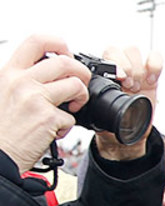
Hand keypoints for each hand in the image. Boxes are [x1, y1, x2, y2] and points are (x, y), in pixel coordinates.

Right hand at [0, 35, 91, 172]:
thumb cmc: (2, 128)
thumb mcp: (4, 93)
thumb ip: (24, 79)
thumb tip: (51, 72)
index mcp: (10, 72)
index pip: (37, 40)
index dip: (60, 44)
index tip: (67, 55)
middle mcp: (21, 80)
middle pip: (66, 62)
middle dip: (82, 74)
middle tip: (79, 86)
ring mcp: (34, 97)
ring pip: (76, 85)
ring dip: (81, 98)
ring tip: (72, 109)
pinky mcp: (47, 117)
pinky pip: (72, 116)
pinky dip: (68, 126)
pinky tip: (54, 131)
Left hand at [92, 45, 162, 160]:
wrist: (130, 128)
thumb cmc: (112, 121)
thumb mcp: (100, 115)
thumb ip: (96, 107)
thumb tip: (88, 106)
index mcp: (102, 74)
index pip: (105, 55)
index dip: (115, 64)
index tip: (120, 80)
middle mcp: (117, 68)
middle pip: (118, 49)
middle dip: (126, 67)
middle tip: (129, 85)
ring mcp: (134, 69)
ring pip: (134, 51)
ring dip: (137, 68)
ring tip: (138, 85)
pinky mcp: (151, 73)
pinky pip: (156, 57)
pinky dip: (155, 66)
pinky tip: (151, 81)